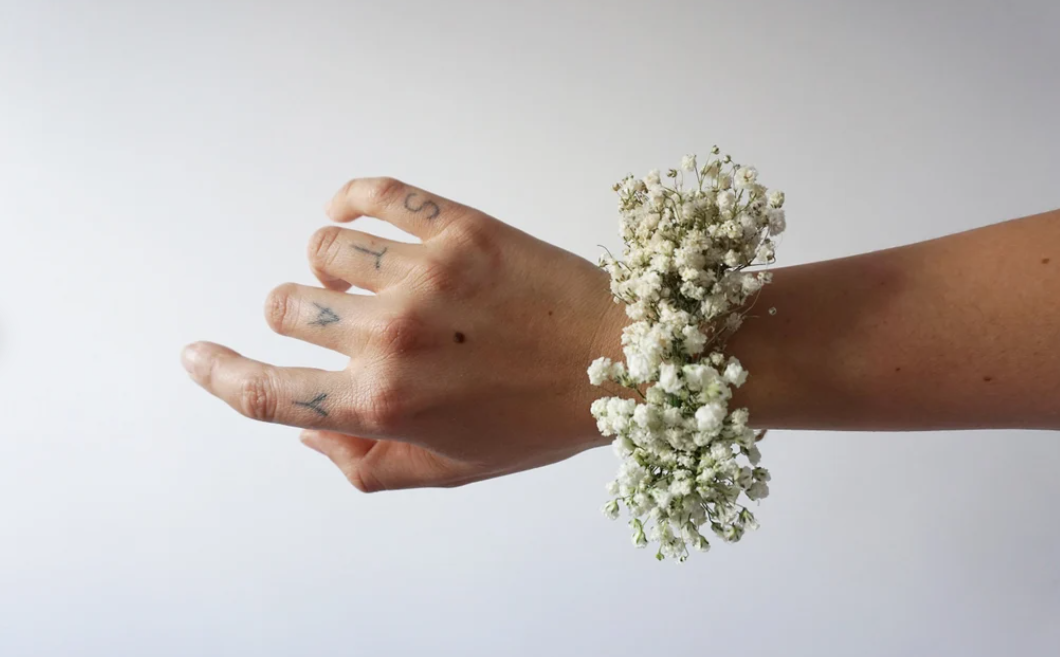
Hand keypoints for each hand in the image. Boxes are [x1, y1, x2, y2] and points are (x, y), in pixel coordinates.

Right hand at [182, 177, 626, 490]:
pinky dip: (351, 201)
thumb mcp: (452, 469)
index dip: (219, 374)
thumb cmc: (540, 421)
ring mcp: (424, 276)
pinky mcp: (459, 228)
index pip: (267, 391)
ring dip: (332, 265)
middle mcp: (392, 337)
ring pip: (324, 248)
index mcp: (386, 404)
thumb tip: (309, 427)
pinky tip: (354, 213)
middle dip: (299, 317)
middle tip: (345, 322)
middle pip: (286, 306)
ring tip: (371, 276)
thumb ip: (366, 463)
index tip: (197, 354)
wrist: (626, 360)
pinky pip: (373, 195)